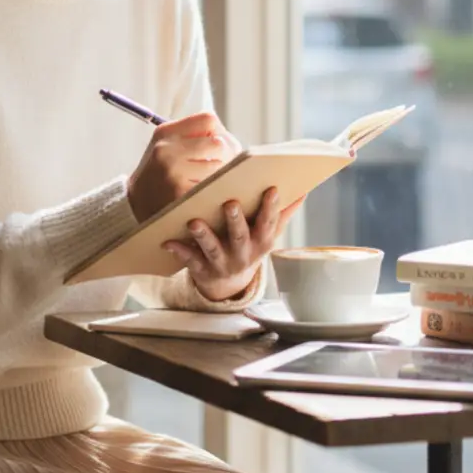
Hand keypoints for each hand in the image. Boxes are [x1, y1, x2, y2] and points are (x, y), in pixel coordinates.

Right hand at [126, 112, 239, 223]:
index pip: (208, 119)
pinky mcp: (179, 193)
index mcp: (165, 132)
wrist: (134, 203)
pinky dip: (213, 191)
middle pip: (218, 143)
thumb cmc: (160, 172)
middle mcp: (166, 149)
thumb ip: (195, 136)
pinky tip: (204, 194)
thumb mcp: (168, 145)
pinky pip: (212, 187)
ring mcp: (172, 171)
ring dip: (220, 175)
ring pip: (219, 167)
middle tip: (221, 166)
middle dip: (226, 156)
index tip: (218, 146)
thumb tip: (232, 142)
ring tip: (210, 181)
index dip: (220, 132)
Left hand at [162, 189, 285, 302]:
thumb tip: (304, 192)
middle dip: (236, 220)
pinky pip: (190, 260)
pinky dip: (179, 251)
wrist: (228, 284)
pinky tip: (168, 241)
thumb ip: (283, 214)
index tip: (272, 189)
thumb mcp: (267, 235)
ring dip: (204, 235)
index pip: (268, 223)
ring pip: (213, 249)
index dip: (272, 208)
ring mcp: (222, 263)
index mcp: (261, 242)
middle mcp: (243, 254)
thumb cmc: (249, 247)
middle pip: (240, 236)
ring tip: (194, 221)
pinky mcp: (202, 269)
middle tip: (230, 203)